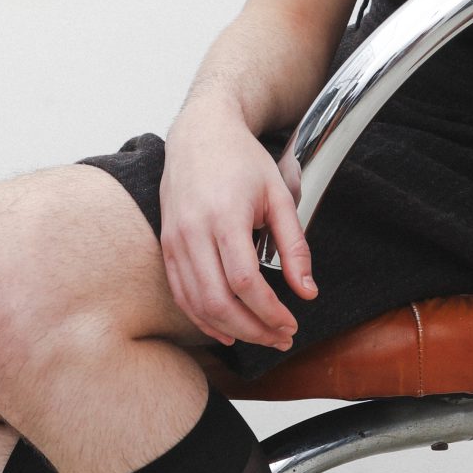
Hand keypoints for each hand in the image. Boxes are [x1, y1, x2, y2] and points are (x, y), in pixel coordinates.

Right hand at [159, 104, 317, 351]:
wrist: (200, 134)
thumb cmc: (242, 160)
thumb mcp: (279, 196)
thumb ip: (295, 246)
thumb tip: (306, 292)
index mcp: (224, 217)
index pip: (245, 282)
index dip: (269, 312)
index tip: (291, 324)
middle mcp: (192, 232)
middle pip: (218, 301)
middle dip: (252, 330)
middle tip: (279, 338)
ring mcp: (175, 241)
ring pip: (196, 304)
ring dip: (230, 330)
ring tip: (260, 337)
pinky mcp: (166, 246)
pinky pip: (181, 294)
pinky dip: (202, 318)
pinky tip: (226, 330)